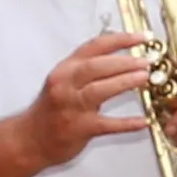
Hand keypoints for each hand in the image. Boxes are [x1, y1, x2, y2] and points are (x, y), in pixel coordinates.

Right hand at [27, 31, 152, 166]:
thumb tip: (122, 57)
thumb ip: (87, 68)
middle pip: (97, 66)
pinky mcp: (79, 128)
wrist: (29, 140)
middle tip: (146, 61)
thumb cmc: (51, 109)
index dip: (121, 39)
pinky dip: (127, 123)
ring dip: (125, 82)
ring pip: (100, 90)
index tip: (142, 37)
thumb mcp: (63, 81)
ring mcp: (71, 107)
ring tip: (145, 78)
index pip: (95, 46)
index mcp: (65, 69)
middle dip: (125, 61)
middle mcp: (66, 84)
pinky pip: (107, 124)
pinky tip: (143, 121)